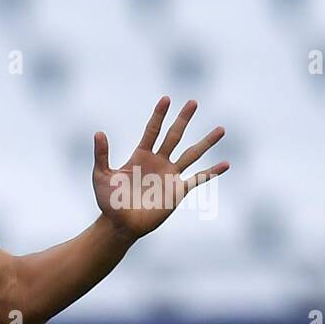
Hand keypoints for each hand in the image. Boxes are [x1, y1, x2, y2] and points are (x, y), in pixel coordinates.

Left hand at [93, 97, 228, 242]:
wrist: (120, 224)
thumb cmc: (108, 201)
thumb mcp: (101, 176)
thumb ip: (102, 155)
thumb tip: (98, 132)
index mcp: (141, 156)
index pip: (152, 131)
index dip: (159, 115)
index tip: (166, 99)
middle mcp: (158, 162)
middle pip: (174, 136)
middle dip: (183, 119)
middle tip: (193, 102)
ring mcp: (170, 175)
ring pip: (192, 154)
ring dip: (206, 142)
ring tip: (221, 129)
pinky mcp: (178, 191)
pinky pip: (198, 179)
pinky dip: (212, 172)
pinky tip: (226, 164)